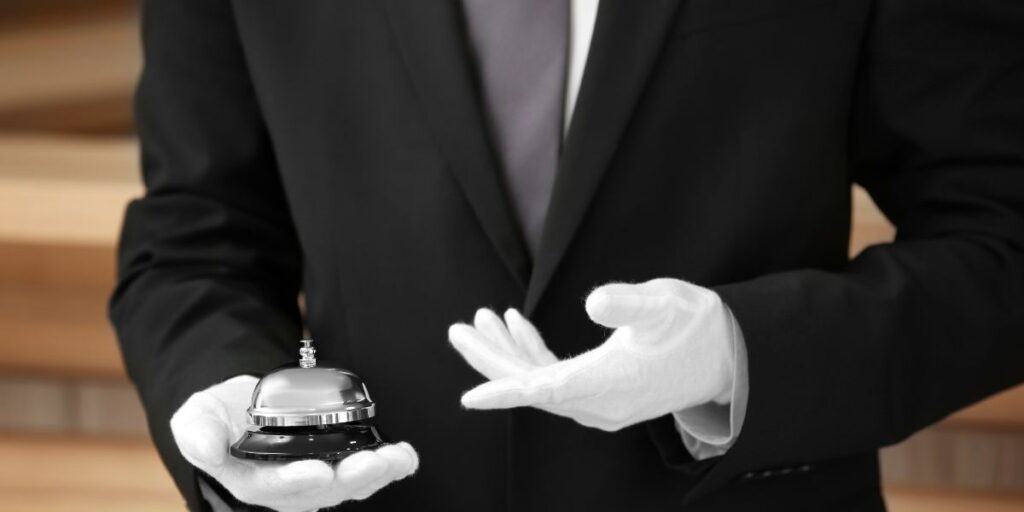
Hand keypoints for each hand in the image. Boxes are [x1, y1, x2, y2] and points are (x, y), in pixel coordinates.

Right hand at [170, 376, 417, 511]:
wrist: (241, 411)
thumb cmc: (219, 419)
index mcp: (252, 479)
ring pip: (350, 484)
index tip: (317, 472)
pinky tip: (405, 456)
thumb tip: (204, 447)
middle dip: (351, 478)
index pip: (274, 487)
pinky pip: (365, 470)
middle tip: (372, 462)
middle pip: (323, 490)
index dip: (296, 482)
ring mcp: (316, 478)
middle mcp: (289, 487)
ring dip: (377, 473)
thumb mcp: (198, 419)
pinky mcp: (337, 464)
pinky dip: (389, 466)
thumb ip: (199, 433)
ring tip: (398, 458)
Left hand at [448, 278, 737, 430]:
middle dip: (491, 358)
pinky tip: (517, 324)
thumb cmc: (696, 327)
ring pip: (538, 382)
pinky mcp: (600, 391)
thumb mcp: (666, 304)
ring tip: (481, 319)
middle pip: (531, 386)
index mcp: (611, 383)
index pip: (547, 391)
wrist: (726, 355)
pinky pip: (555, 378)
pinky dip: (533, 353)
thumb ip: (630, 303)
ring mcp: (599, 400)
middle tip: (458, 329)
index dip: (506, 391)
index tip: (470, 397)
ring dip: (508, 352)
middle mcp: (600, 402)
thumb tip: (593, 302)